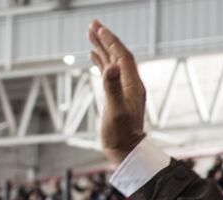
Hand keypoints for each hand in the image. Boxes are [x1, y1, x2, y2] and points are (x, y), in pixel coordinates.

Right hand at [88, 21, 146, 164]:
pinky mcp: (117, 96)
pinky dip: (102, 62)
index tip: (99, 28)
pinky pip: (110, 73)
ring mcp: (124, 90)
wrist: (126, 151)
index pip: (122, 56)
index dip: (111, 41)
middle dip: (106, 39)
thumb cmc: (120, 135)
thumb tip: (112, 67)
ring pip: (113, 63)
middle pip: (118, 55)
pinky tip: (94, 57)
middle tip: (92, 25)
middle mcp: (130, 85)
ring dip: (102, 48)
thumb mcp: (115, 111)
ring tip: (90, 35)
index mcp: (132, 85)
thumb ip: (112, 88)